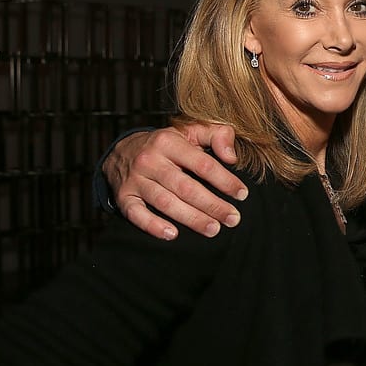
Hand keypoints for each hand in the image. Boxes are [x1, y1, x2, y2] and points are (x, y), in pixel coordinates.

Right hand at [102, 124, 246, 239]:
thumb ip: (217, 135)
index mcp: (169, 142)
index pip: (202, 164)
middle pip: (186, 187)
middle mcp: (150, 160)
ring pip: (165, 202)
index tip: (242, 194)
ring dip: (191, 219)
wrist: (123, 151)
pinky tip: (172, 234)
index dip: (224, 180)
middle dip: (212, 205)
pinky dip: (153, 225)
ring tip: (213, 229)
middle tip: (233, 219)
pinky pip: (136, 214)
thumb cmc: (167, 145)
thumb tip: (232, 156)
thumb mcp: (191, 131)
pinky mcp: (123, 197)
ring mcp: (135, 180)